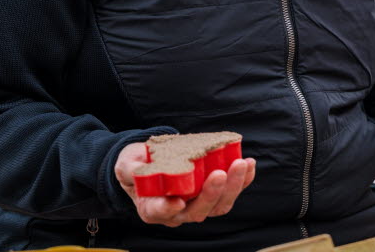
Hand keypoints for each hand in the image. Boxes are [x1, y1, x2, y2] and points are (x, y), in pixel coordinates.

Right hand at [114, 142, 256, 226]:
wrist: (152, 162)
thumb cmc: (138, 165)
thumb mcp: (126, 165)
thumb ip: (130, 169)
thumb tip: (137, 169)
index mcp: (152, 208)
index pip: (160, 212)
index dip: (168, 209)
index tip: (177, 201)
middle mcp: (177, 212)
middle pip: (198, 211)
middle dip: (211, 194)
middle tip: (219, 173)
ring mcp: (197, 204)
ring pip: (218, 205)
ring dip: (233, 187)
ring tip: (240, 164)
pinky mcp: (213, 192)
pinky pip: (231, 192)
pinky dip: (242, 180)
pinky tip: (248, 163)